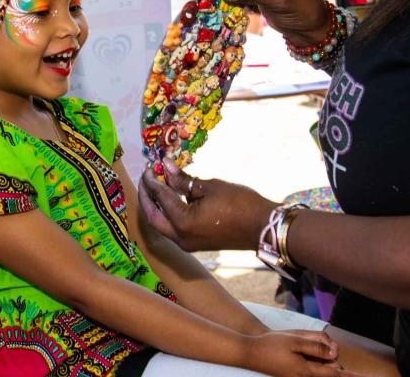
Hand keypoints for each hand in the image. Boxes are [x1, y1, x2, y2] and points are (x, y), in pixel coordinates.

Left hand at [137, 158, 277, 251]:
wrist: (263, 227)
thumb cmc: (240, 203)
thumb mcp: (210, 187)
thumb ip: (184, 180)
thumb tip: (166, 167)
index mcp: (183, 222)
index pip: (160, 198)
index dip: (153, 181)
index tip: (150, 166)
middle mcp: (181, 237)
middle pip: (153, 216)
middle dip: (147, 197)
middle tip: (146, 178)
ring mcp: (187, 243)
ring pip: (161, 224)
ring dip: (156, 206)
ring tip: (155, 185)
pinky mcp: (195, 243)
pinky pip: (173, 228)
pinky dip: (167, 213)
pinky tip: (170, 198)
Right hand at [245, 330, 362, 376]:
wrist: (251, 353)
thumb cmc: (272, 345)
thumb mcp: (295, 341)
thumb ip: (316, 347)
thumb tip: (334, 353)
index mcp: (305, 371)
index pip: (334, 375)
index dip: (350, 376)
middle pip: (329, 372)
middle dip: (331, 358)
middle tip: (320, 344)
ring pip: (320, 370)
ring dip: (321, 359)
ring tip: (305, 345)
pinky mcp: (293, 376)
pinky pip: (311, 370)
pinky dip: (314, 361)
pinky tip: (303, 351)